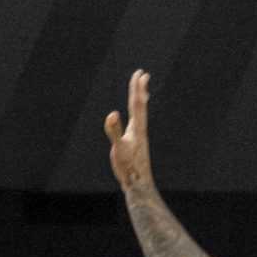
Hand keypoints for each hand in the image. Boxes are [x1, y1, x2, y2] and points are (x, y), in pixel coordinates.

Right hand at [103, 67, 154, 189]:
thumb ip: (114, 131)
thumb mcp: (118, 148)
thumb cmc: (128, 167)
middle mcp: (140, 129)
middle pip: (141, 105)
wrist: (138, 183)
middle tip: (144, 75)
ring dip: (141, 101)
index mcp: (136, 128)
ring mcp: (139, 137)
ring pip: (141, 114)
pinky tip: (135, 120)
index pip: (136, 103)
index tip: (140, 73)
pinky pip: (137, 124)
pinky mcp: (136, 144)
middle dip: (140, 90)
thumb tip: (112, 113)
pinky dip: (137, 116)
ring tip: (143, 93)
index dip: (136, 88)